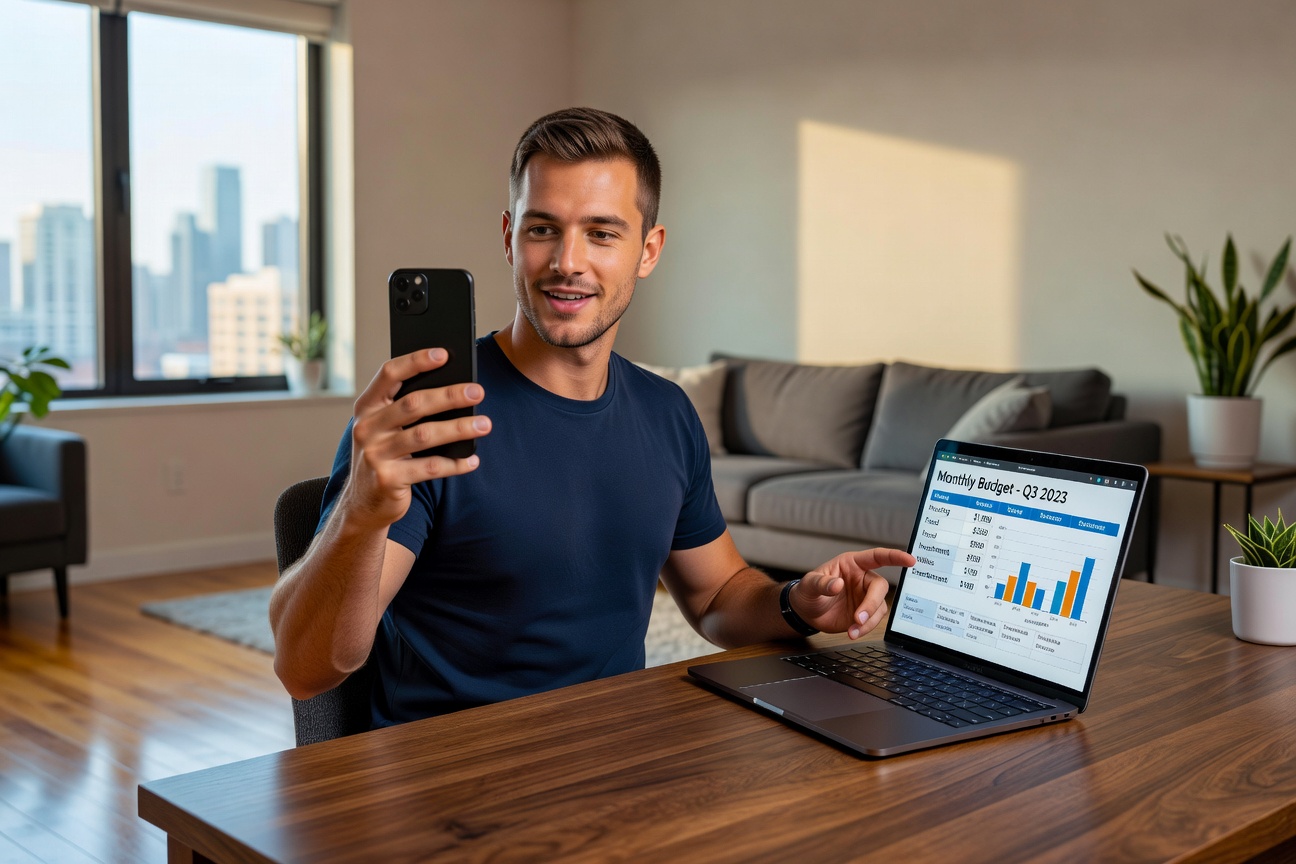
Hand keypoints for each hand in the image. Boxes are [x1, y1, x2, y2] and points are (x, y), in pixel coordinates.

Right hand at [343, 348, 490, 528]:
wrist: (362, 503)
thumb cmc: (384, 455)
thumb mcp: (384, 428)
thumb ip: (406, 409)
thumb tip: (454, 389)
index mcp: (366, 407)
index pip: (389, 374)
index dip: (416, 361)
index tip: (444, 353)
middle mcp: (366, 427)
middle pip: (413, 404)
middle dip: (449, 396)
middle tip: (477, 391)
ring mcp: (375, 454)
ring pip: (425, 435)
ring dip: (459, 428)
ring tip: (485, 424)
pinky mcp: (387, 480)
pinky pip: (429, 468)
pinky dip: (454, 464)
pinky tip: (472, 460)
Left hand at [790, 548, 915, 638]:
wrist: (805, 612)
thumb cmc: (808, 591)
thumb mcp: (809, 584)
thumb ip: (822, 583)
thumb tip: (837, 584)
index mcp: (852, 564)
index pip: (877, 557)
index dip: (894, 557)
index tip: (910, 560)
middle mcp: (863, 579)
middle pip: (880, 587)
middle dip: (872, 603)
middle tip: (858, 617)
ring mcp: (865, 597)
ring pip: (879, 607)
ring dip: (869, 620)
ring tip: (852, 629)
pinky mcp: (865, 614)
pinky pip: (873, 621)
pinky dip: (865, 629)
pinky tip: (853, 632)